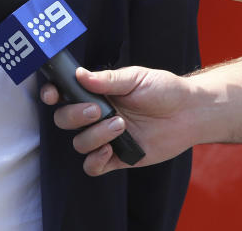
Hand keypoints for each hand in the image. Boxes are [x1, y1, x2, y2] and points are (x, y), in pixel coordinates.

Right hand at [41, 66, 194, 175]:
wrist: (189, 112)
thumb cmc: (163, 89)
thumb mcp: (136, 78)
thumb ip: (107, 80)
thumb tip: (80, 75)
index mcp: (97, 92)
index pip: (64, 94)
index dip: (52, 94)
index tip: (53, 94)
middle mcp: (96, 115)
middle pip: (65, 120)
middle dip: (75, 115)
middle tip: (98, 110)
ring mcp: (105, 137)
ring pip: (79, 143)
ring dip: (95, 135)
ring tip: (121, 125)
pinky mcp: (117, 157)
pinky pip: (93, 167)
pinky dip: (95, 161)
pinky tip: (109, 151)